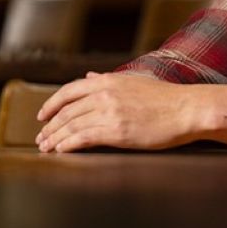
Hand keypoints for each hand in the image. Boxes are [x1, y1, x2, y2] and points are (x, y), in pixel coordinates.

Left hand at [36, 72, 198, 152]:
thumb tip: (89, 77)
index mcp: (109, 80)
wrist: (186, 109)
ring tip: (46, 147)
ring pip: (71, 125)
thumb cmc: (165, 98)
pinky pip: (83, 138)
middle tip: (41, 137)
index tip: (42, 115)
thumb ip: (109, 80)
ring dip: (55, 137)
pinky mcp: (116, 131)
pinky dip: (68, 144)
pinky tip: (61, 150)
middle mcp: (105, 93)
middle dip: (50, 125)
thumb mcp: (134, 81)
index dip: (51, 104)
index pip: (69, 91)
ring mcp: (110, 112)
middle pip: (67, 110)